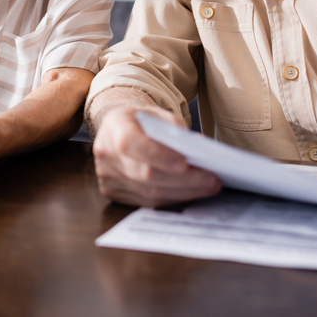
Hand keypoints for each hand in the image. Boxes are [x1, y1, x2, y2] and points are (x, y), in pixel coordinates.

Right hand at [92, 106, 220, 207]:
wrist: (118, 130)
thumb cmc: (142, 121)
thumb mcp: (157, 113)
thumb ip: (173, 127)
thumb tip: (197, 149)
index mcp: (114, 126)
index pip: (132, 144)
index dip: (157, 155)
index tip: (185, 163)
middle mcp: (106, 152)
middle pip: (145, 173)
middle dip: (182, 179)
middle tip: (211, 179)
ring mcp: (107, 176)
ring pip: (148, 192)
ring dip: (182, 192)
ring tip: (208, 186)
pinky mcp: (112, 192)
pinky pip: (146, 202)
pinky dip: (172, 198)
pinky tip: (191, 192)